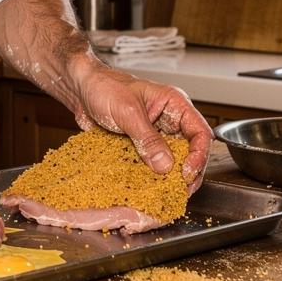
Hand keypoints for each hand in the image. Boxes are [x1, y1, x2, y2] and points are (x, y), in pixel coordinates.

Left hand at [68, 60, 212, 193]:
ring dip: (170, 178)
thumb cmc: (104, 87)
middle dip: (188, 172)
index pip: (200, 133)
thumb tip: (165, 165)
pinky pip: (151, 164)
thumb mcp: (127, 111)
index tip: (187, 172)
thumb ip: (147, 138)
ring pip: (172, 161)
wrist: (80, 89)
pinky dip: (151, 178)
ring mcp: (155, 135)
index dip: (198, 155)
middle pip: (191, 152)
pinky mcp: (140, 146)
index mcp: (174, 105)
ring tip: (166, 194)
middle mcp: (169, 122)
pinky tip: (148, 189)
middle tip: (180, 190)